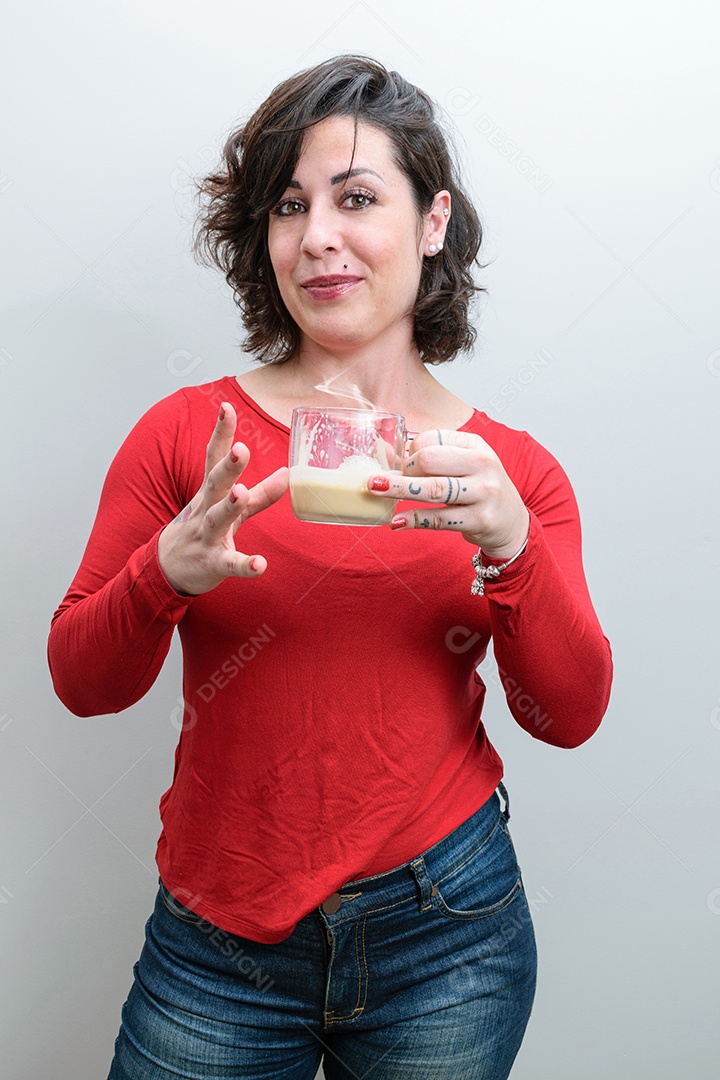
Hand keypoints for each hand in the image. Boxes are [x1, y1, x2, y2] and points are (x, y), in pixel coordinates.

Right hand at [158, 402, 288, 594]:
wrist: (168, 569)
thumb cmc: (203, 530)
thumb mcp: (227, 507)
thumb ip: (260, 493)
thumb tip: (288, 472)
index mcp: (209, 492)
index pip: (214, 457)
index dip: (221, 433)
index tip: (227, 407)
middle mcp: (205, 509)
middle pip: (215, 484)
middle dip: (228, 467)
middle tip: (242, 449)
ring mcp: (207, 536)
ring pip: (217, 519)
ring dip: (229, 506)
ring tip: (241, 493)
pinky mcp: (212, 564)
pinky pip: (229, 564)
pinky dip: (244, 565)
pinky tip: (260, 565)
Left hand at [367, 429, 528, 557]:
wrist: (511, 523)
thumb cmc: (480, 489)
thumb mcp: (464, 465)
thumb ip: (430, 456)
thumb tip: (383, 451)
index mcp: (476, 445)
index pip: (432, 439)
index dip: (410, 451)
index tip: (403, 465)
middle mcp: (482, 465)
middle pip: (430, 460)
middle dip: (404, 470)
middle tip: (390, 481)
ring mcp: (483, 493)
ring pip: (432, 489)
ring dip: (398, 490)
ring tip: (375, 490)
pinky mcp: (480, 520)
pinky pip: (438, 519)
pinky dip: (413, 520)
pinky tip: (396, 521)